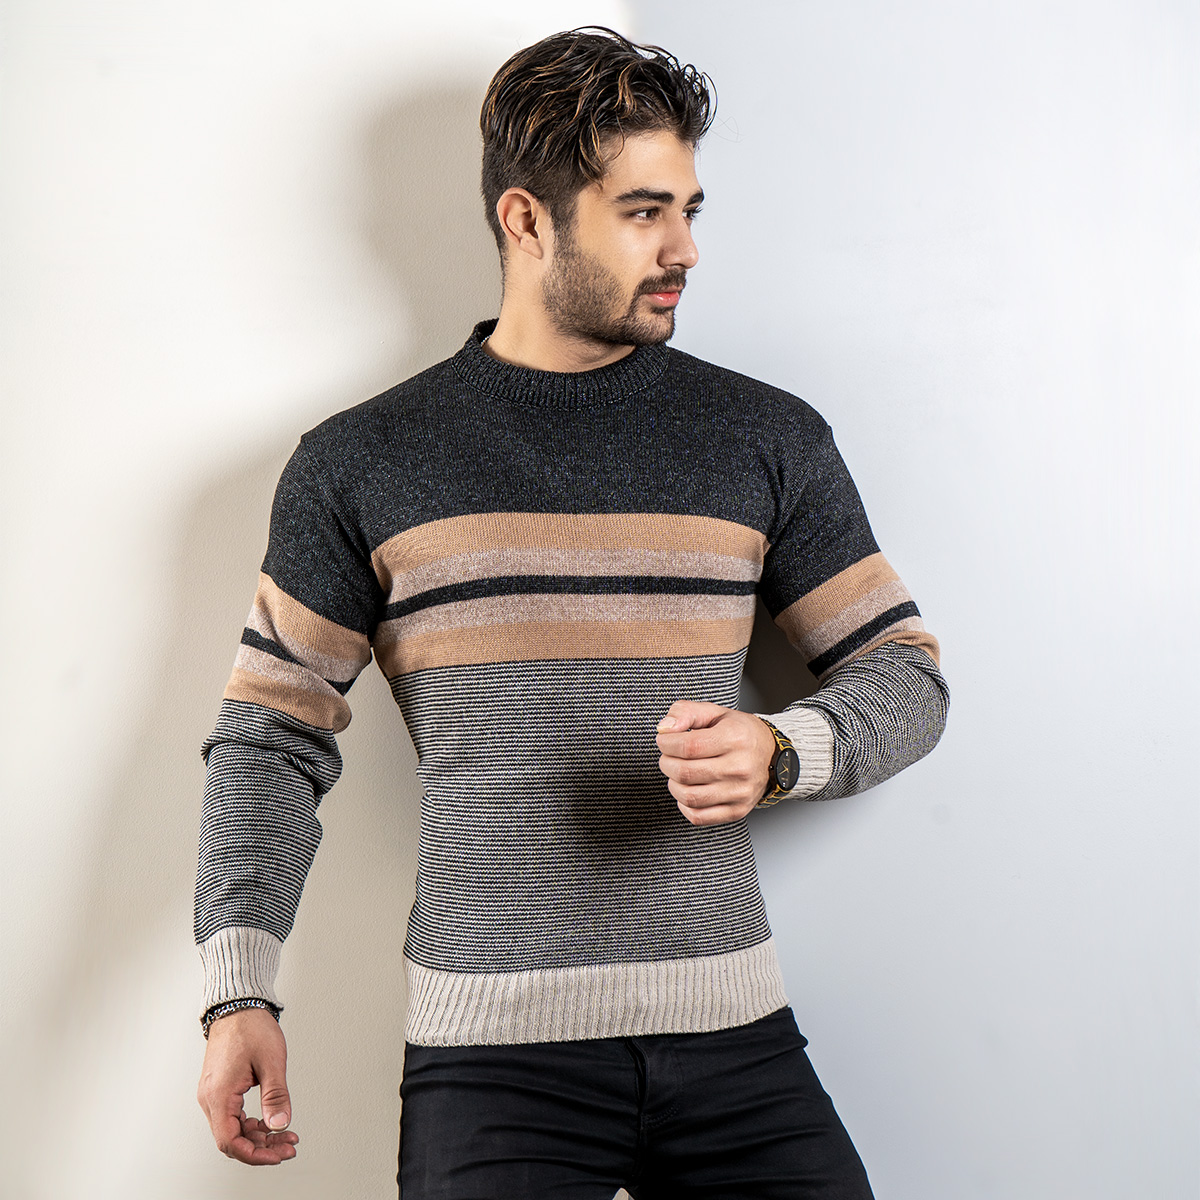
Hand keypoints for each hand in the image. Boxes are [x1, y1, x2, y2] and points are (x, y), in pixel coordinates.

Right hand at [197, 1007, 298, 1164]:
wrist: (238, 1006)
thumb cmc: (251, 1027)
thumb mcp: (271, 1061)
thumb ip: (276, 1096)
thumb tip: (280, 1124)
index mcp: (219, 1094)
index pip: (230, 1141)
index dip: (255, 1154)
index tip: (278, 1155)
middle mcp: (210, 1098)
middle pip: (232, 1139)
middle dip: (262, 1147)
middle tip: (288, 1146)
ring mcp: (213, 1094)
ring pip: (233, 1129)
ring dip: (258, 1135)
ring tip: (285, 1135)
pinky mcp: (219, 1089)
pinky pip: (232, 1116)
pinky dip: (251, 1123)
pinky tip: (270, 1121)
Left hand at [656, 701, 775, 825]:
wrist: (770, 754)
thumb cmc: (739, 733)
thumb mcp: (714, 712)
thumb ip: (685, 712)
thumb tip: (664, 728)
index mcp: (735, 738)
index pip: (688, 746)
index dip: (667, 744)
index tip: (664, 741)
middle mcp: (740, 767)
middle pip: (685, 772)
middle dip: (666, 763)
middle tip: (668, 756)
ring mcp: (740, 792)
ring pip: (689, 797)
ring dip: (673, 784)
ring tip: (678, 773)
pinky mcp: (737, 810)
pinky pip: (698, 816)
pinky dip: (684, 805)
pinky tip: (688, 790)